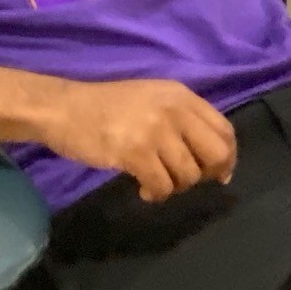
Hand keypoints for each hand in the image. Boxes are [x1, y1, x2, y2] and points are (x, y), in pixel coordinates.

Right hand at [34, 79, 237, 201]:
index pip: (224, 129)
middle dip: (207, 175)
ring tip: (154, 182)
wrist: (63, 108)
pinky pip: (163, 186)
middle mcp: (174, 109)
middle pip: (216, 153)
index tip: (219, 174)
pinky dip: (155, 194)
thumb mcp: (151, 100)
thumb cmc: (106, 107)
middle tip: (185, 181)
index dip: (227, 157)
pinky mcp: (135, 151)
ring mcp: (155, 130)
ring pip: (189, 175)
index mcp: (181, 95)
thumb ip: (182, 120)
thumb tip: (215, 161)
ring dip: (174, 187)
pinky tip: (142, 189)